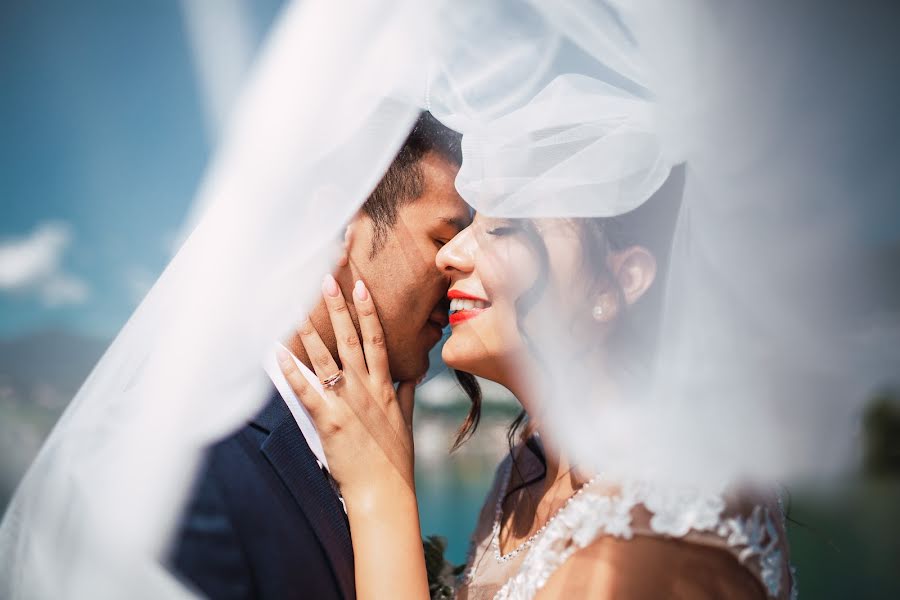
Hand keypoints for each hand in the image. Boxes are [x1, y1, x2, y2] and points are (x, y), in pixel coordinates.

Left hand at [278, 275, 416, 502]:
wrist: (384, 490)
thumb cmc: (394, 460)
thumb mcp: (405, 422)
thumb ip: (406, 394)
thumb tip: (413, 374)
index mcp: (385, 388)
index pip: (378, 340)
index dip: (369, 312)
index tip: (361, 287)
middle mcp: (367, 389)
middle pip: (352, 340)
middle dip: (339, 309)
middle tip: (327, 281)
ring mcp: (348, 403)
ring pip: (327, 359)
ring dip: (311, 331)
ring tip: (297, 308)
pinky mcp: (330, 421)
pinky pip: (307, 391)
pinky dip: (292, 371)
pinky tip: (280, 353)